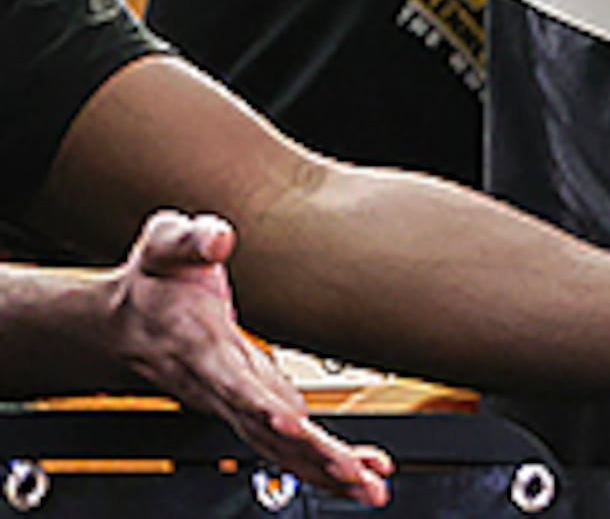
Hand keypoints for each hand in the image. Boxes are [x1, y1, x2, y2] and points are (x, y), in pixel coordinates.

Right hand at [99, 212, 392, 505]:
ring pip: (278, 448)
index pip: (232, 382)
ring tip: (371, 488)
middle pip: (265, 431)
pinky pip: (286, 444)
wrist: (122, 322)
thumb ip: (191, 238)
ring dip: (324, 470)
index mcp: (199, 348)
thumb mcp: (164, 243)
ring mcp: (235, 402)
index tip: (290, 424)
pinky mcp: (251, 408)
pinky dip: (321, 461)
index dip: (259, 406)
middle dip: (310, 455)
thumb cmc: (152, 281)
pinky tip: (359, 473)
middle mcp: (218, 386)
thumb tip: (218, 237)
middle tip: (357, 476)